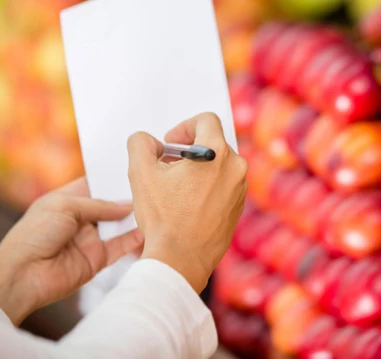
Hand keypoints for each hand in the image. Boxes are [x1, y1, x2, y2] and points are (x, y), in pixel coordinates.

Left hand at [0, 179, 143, 324]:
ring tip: (154, 206)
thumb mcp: (64, 206)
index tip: (133, 169)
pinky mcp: (97, 259)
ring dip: (134, 218)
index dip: (110, 179)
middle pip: (110, 205)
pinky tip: (147, 231)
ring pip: (119, 225)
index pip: (94, 185)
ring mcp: (90, 239)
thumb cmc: (33, 235)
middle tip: (150, 186)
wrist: (23, 276)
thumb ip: (98, 205)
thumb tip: (126, 205)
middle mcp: (80, 219)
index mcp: (67, 201)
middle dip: (128, 197)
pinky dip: (134, 240)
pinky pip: (120, 247)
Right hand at [127, 112, 246, 292]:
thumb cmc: (164, 219)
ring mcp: (240, 189)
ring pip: (219, 165)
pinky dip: (207, 187)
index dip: (184, 127)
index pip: (206, 120)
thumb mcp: (141, 174)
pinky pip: (223, 185)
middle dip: (188, 150)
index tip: (171, 144)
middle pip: (213, 143)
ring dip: (198, 169)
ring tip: (176, 188)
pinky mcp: (238, 207)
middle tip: (168, 166)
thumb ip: (141, 144)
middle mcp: (236, 168)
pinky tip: (187, 204)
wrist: (181, 260)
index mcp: (217, 153)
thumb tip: (150, 142)